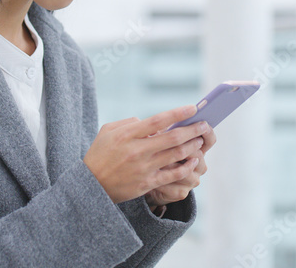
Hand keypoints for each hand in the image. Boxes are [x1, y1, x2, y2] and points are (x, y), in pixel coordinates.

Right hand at [83, 105, 210, 204]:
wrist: (90, 186)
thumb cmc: (99, 155)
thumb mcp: (107, 132)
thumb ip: (128, 123)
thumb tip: (147, 121)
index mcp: (127, 135)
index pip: (158, 120)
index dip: (178, 113)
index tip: (193, 107)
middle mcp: (137, 151)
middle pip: (172, 137)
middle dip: (192, 130)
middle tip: (205, 124)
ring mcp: (143, 168)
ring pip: (175, 155)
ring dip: (192, 146)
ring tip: (200, 140)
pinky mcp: (147, 183)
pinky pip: (172, 174)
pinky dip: (186, 167)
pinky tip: (193, 161)